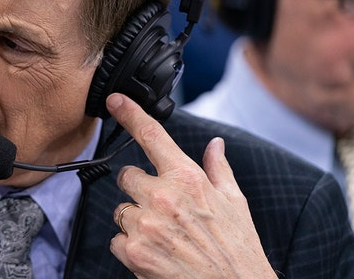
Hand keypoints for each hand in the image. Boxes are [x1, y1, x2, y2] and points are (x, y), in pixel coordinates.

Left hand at [105, 93, 275, 278]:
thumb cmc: (237, 249)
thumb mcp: (235, 202)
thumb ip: (218, 169)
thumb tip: (215, 145)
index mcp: (187, 179)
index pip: (151, 135)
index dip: (129, 113)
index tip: (115, 101)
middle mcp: (162, 197)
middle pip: (126, 176)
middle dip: (138, 188)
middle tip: (160, 206)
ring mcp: (145, 225)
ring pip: (121, 210)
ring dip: (135, 221)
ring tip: (164, 236)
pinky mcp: (134, 251)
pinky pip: (117, 239)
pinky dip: (130, 246)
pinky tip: (155, 252)